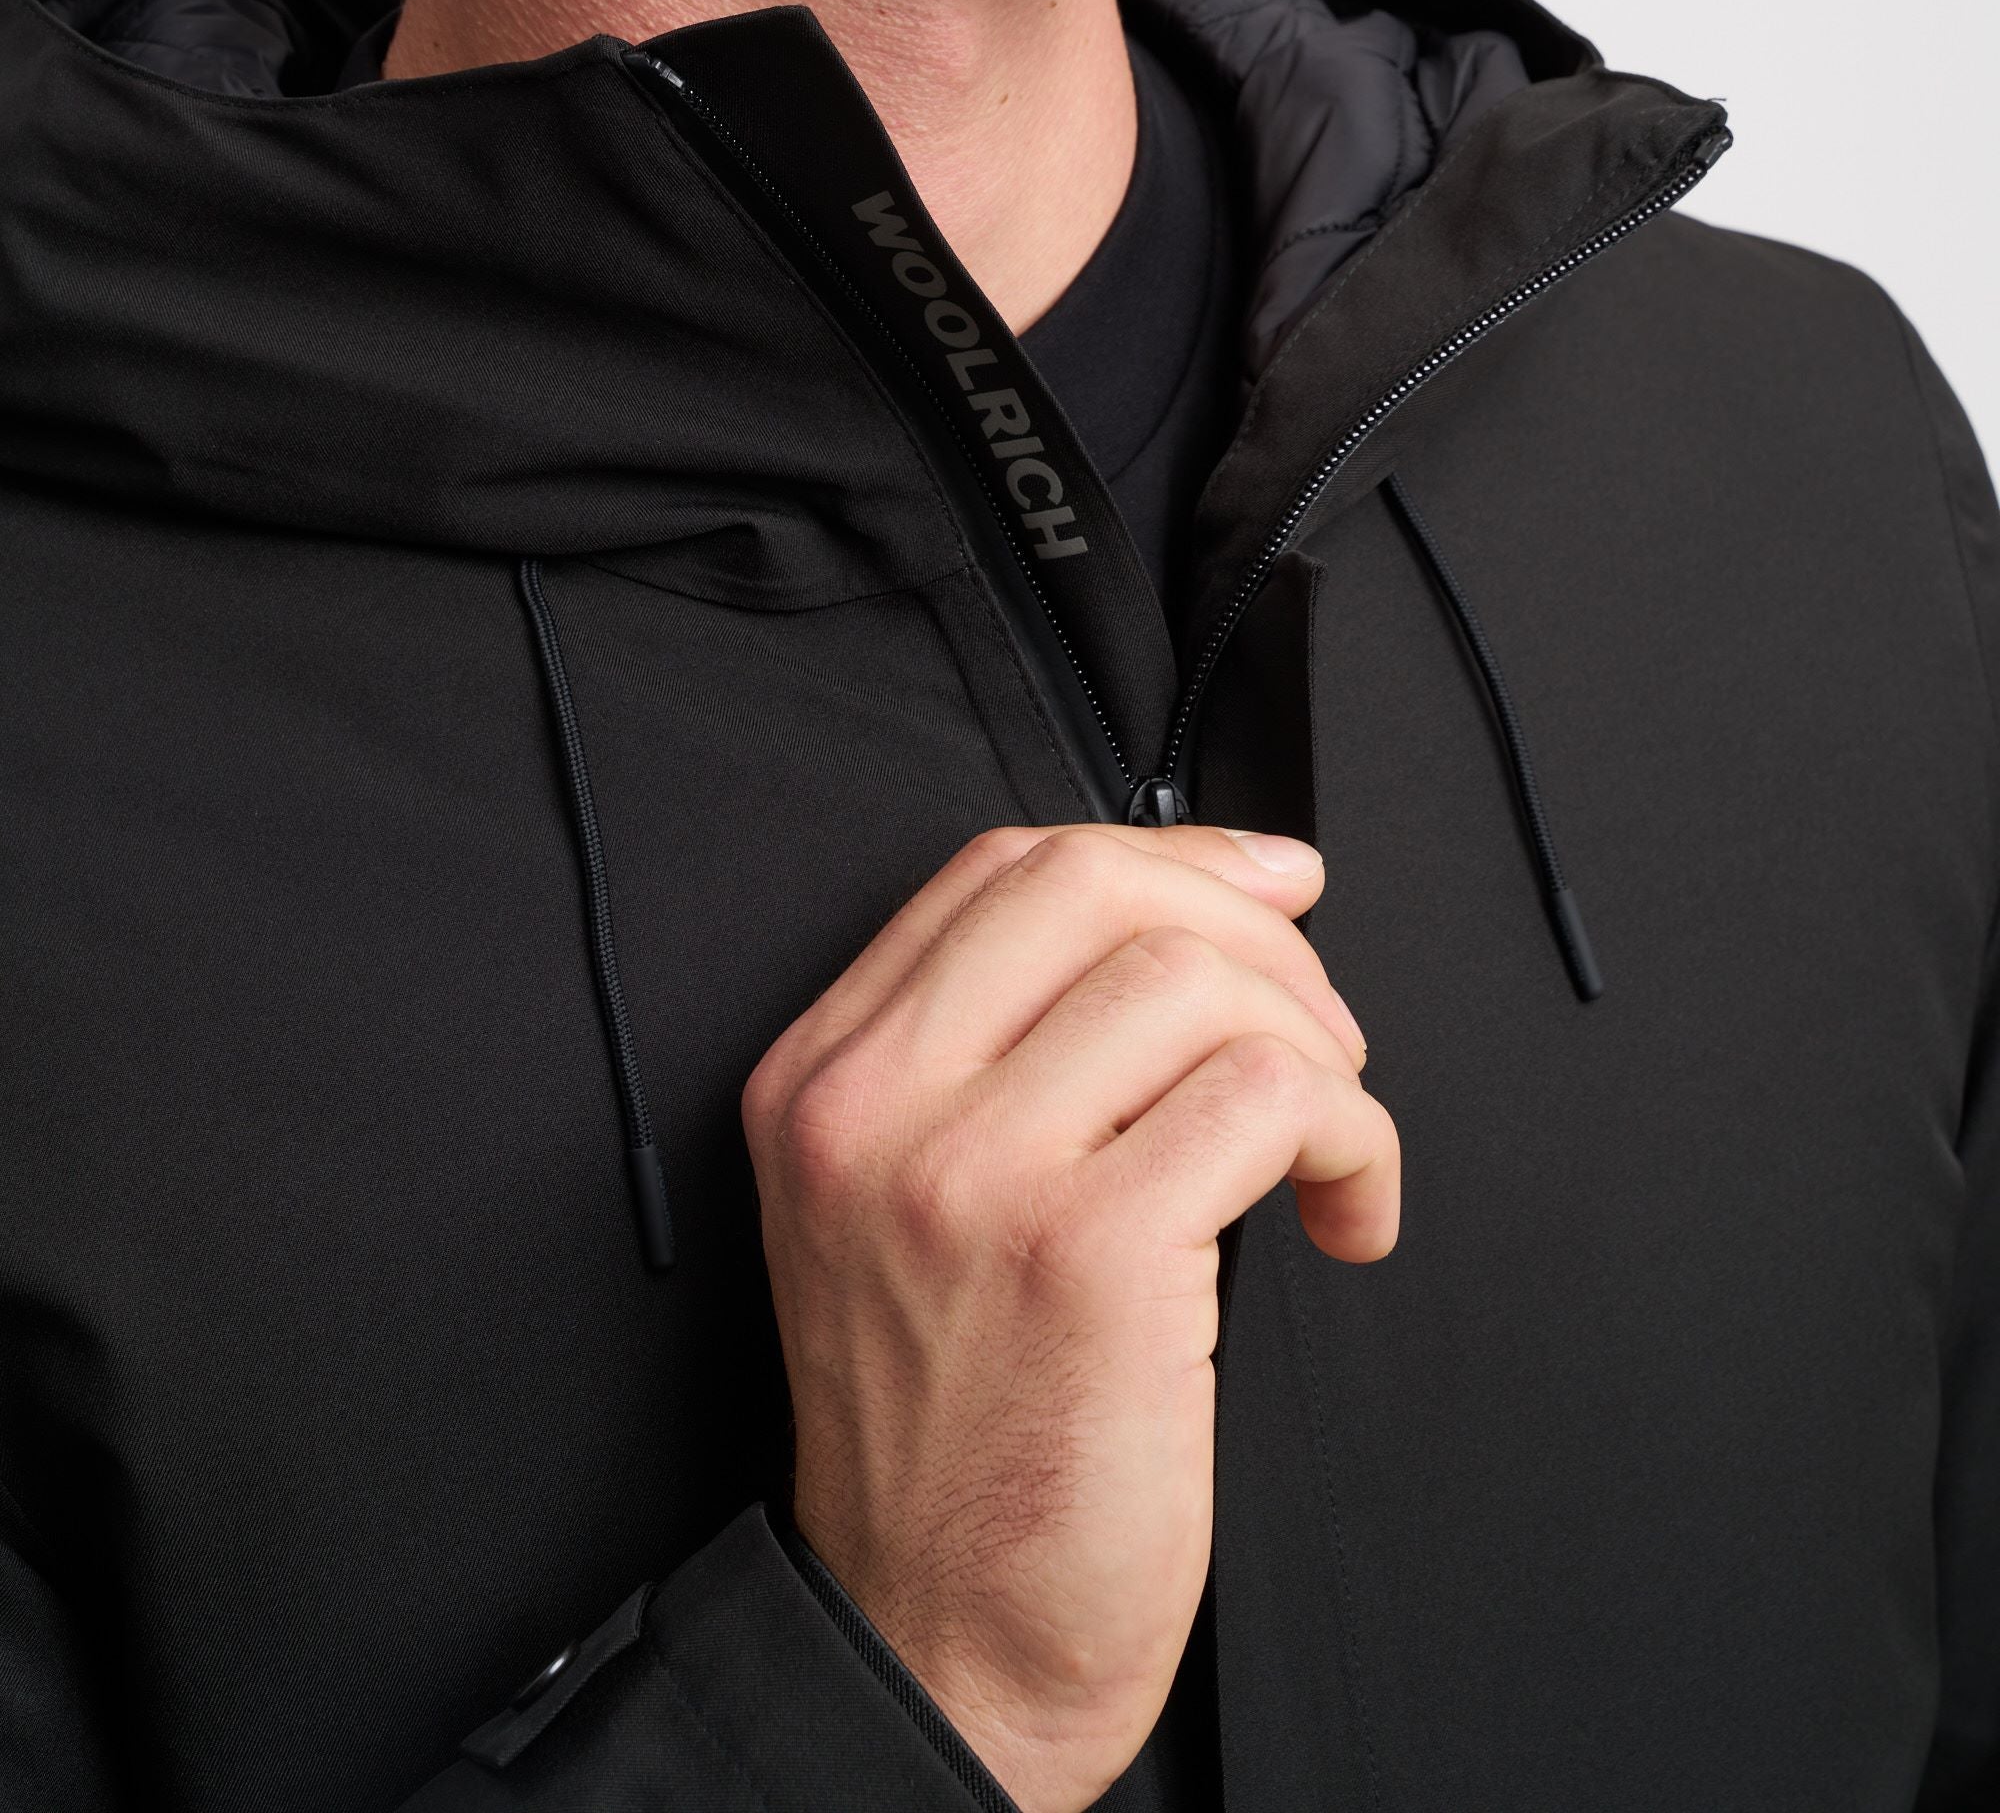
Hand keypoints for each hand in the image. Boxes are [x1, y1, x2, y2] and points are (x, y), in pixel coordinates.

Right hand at [742, 823, 1398, 1812]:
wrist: (932, 1648)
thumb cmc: (955, 1439)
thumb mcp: (907, 1213)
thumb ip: (997, 1060)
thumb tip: (1201, 916)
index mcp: (820, 1080)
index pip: (1002, 868)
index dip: (1168, 854)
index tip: (1272, 887)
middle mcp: (872, 1106)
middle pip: (1096, 885)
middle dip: (1252, 930)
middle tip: (1320, 1032)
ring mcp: (972, 1172)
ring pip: (1198, 982)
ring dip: (1319, 1052)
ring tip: (1331, 1149)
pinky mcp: (1087, 1253)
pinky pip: (1269, 1099)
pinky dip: (1352, 1140)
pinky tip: (1349, 1215)